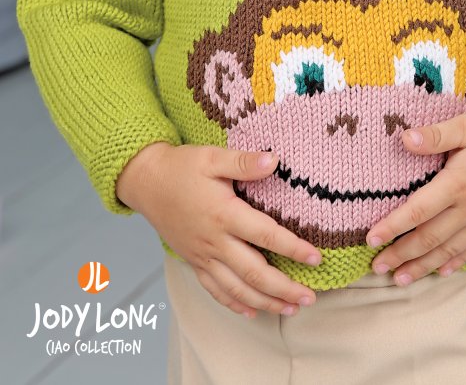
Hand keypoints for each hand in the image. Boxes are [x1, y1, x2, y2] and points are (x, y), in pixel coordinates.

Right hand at [115, 142, 321, 318]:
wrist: (145, 182)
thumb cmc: (181, 167)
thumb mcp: (213, 157)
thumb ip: (244, 162)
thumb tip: (274, 161)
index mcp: (224, 214)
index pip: (266, 236)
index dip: (293, 249)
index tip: (316, 258)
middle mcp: (214, 241)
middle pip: (255, 273)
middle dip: (285, 288)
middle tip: (311, 298)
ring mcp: (202, 256)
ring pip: (237, 289)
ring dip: (266, 302)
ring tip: (291, 308)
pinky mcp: (193, 262)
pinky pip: (215, 290)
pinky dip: (235, 304)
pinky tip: (252, 312)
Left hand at [365, 107, 465, 285]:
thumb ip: (435, 135)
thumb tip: (404, 139)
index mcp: (457, 183)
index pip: (417, 211)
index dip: (393, 226)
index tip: (370, 239)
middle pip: (429, 238)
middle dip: (401, 254)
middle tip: (377, 267)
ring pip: (449, 250)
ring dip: (423, 266)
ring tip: (400, 280)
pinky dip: (456, 263)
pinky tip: (441, 272)